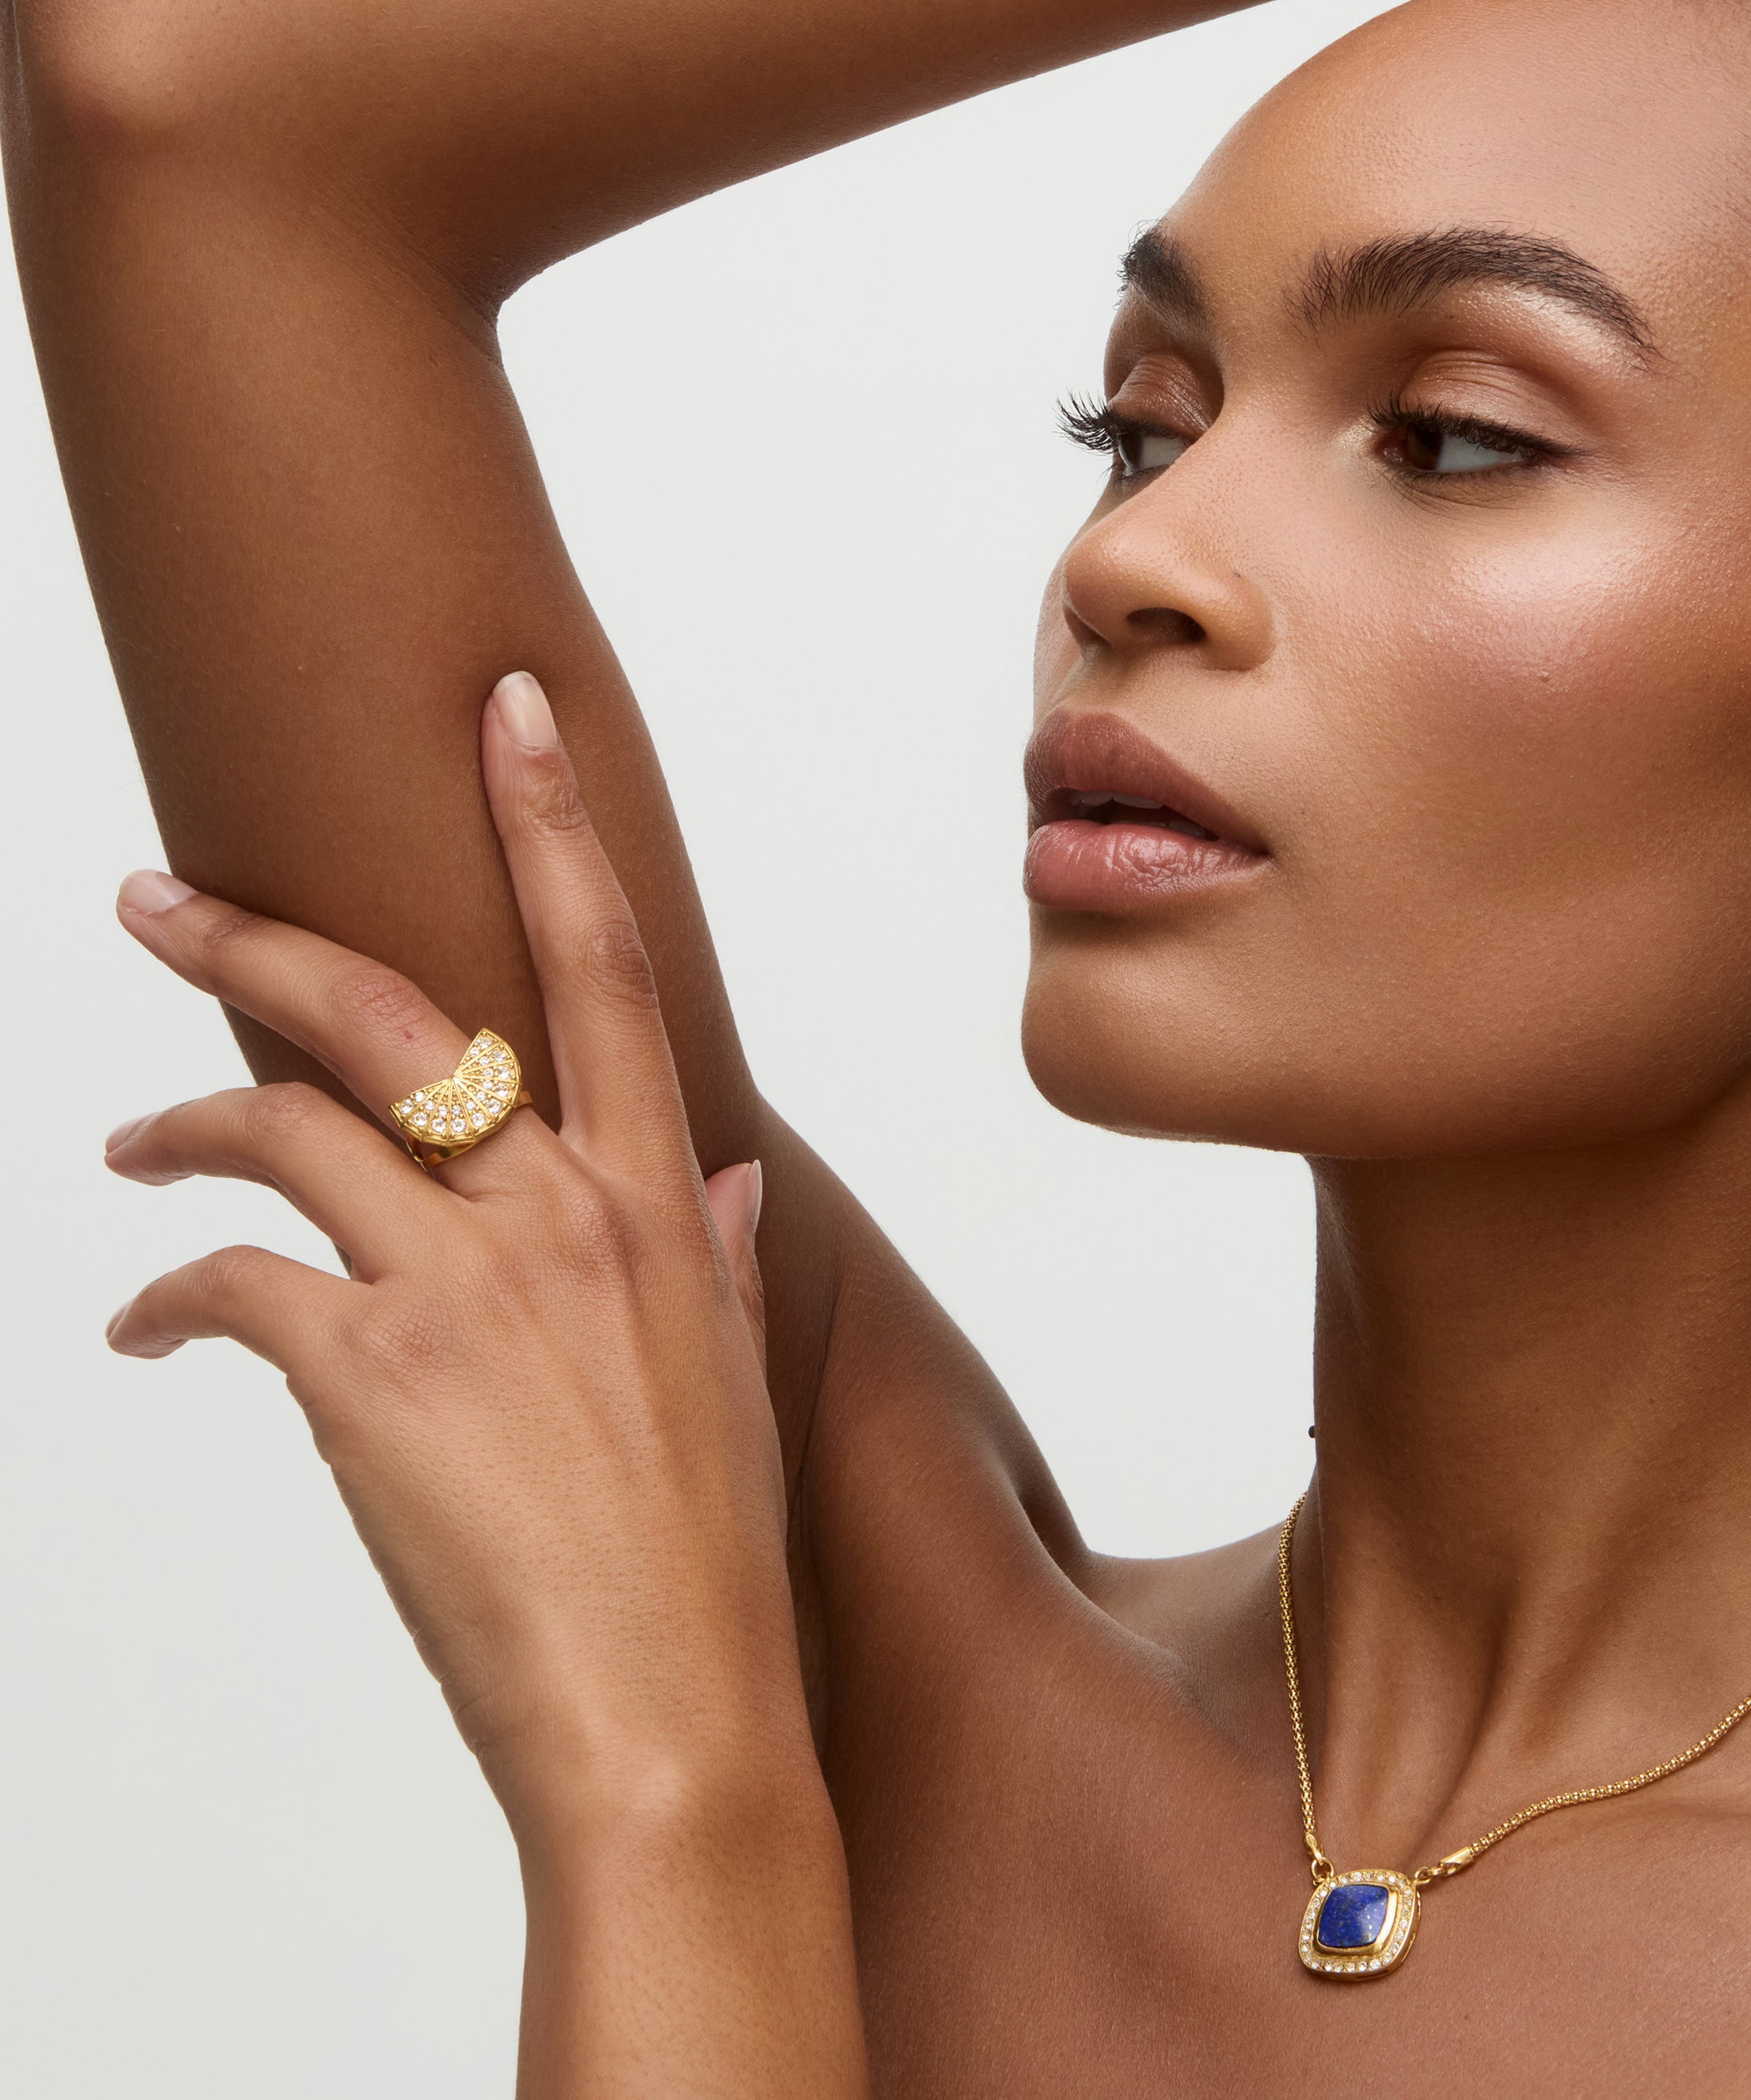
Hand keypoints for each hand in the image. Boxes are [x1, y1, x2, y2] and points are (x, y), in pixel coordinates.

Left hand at [104, 673, 803, 1839]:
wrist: (674, 1721)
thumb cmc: (710, 1557)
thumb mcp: (732, 1380)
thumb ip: (723, 1254)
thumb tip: (732, 1179)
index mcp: (657, 1200)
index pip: (604, 963)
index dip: (551, 821)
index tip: (505, 711)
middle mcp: (561, 1212)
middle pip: (388, 1012)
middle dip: (252, 939)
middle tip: (153, 901)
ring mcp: (461, 1285)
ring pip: (280, 1125)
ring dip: (179, 1123)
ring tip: (129, 1151)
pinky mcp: (364, 1372)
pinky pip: (230, 1283)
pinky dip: (171, 1295)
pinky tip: (151, 1328)